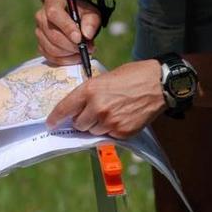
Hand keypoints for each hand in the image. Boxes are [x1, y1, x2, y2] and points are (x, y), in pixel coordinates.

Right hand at [35, 0, 100, 64]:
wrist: (71, 14)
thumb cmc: (81, 12)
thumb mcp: (90, 12)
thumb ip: (91, 21)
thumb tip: (87, 35)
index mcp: (52, 3)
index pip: (54, 14)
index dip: (66, 28)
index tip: (79, 39)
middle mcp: (41, 17)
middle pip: (53, 35)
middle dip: (71, 46)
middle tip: (86, 49)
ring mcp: (39, 32)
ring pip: (51, 49)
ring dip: (69, 55)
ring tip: (83, 53)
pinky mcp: (40, 45)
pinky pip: (50, 57)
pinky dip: (64, 60)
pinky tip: (75, 57)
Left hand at [46, 60, 165, 138]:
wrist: (159, 83)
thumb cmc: (133, 76)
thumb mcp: (104, 78)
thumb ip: (89, 93)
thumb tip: (78, 108)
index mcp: (90, 90)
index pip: (65, 108)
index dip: (55, 117)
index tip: (51, 124)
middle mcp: (97, 107)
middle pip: (78, 124)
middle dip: (82, 120)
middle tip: (93, 112)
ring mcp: (110, 121)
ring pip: (92, 132)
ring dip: (97, 126)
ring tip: (112, 113)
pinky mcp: (122, 132)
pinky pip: (108, 136)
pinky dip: (112, 130)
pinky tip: (122, 117)